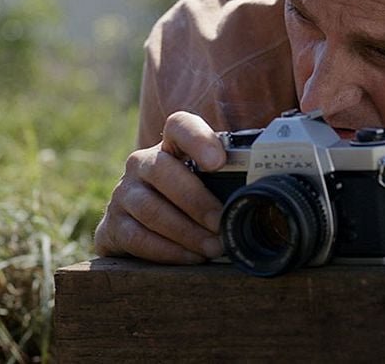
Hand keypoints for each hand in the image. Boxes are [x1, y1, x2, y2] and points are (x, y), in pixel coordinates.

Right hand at [94, 112, 227, 263]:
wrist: (138, 230)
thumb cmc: (184, 204)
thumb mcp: (205, 185)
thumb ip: (230, 179)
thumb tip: (271, 184)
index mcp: (169, 147)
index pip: (179, 126)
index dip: (197, 139)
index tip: (218, 161)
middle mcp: (141, 164)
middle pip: (162, 170)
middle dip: (196, 201)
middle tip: (221, 223)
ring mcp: (123, 194)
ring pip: (150, 208)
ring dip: (185, 231)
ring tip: (213, 248)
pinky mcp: (112, 225)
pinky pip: (137, 237)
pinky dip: (168, 251)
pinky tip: (191, 257)